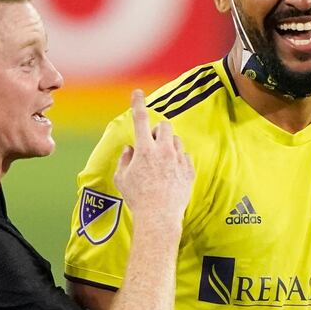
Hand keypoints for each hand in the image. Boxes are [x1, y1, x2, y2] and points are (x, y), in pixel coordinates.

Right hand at [113, 90, 193, 233]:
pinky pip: (185, 157)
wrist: (159, 217)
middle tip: (151, 145)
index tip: (137, 92)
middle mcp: (163, 151)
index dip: (138, 103)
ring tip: (161, 163)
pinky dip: (177, 160)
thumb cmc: (137, 199)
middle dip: (157, 130)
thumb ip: (124, 160)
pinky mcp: (189, 171)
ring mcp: (178, 160)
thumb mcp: (122, 179)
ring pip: (175, 141)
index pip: (140, 119)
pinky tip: (171, 174)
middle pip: (164, 125)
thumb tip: (130, 150)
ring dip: (168, 146)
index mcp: (144, 150)